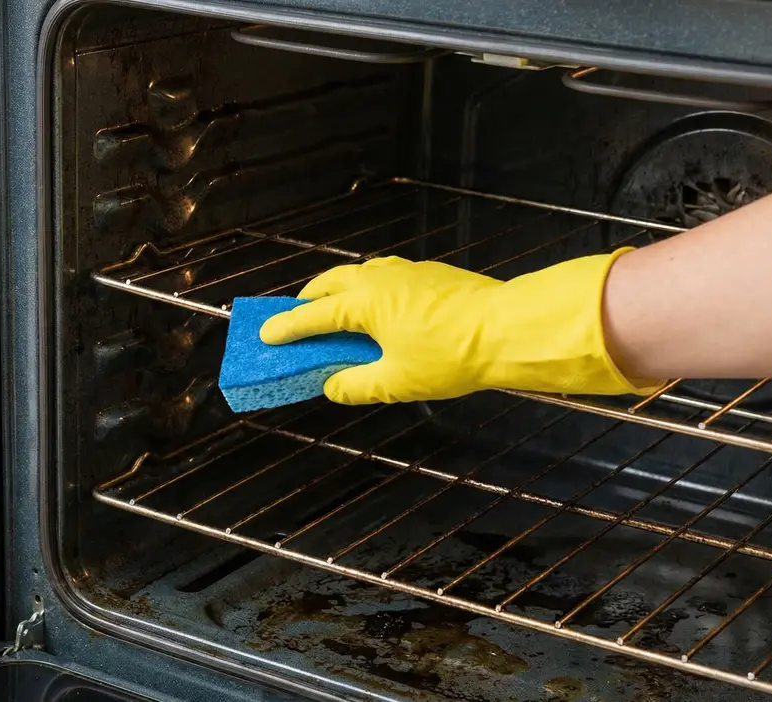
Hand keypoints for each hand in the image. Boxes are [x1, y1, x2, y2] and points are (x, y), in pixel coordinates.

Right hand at [260, 254, 659, 404]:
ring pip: (359, 273)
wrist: (507, 327)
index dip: (286, 328)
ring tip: (334, 310)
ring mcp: (405, 271)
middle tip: (296, 319)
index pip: (312, 316)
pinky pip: (384, 274)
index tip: (265, 336)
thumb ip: (355, 384)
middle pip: (330, 283)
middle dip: (308, 300)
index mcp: (362, 303)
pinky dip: (367, 287)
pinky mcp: (429, 273)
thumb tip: (330, 385)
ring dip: (338, 290)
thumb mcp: (396, 382)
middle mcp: (378, 278)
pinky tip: (379, 305)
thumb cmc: (448, 357)